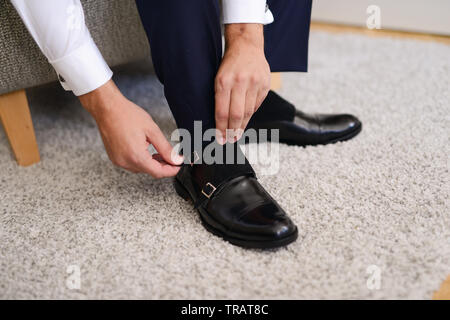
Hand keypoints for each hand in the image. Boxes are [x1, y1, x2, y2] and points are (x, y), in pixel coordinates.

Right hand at [79, 80, 182, 177]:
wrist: (107, 108)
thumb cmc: (127, 115)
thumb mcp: (152, 131)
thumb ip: (166, 148)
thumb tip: (176, 159)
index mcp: (136, 156)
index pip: (158, 172)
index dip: (171, 170)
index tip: (178, 165)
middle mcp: (125, 162)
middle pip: (150, 171)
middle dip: (162, 165)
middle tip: (172, 156)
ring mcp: (118, 161)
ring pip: (141, 168)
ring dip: (152, 162)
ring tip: (159, 151)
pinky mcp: (115, 158)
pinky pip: (132, 163)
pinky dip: (141, 159)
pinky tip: (146, 149)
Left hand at [215, 24, 270, 143]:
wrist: (247, 45)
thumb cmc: (229, 64)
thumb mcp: (218, 77)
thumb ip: (220, 98)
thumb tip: (221, 123)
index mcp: (223, 81)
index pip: (222, 111)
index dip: (221, 128)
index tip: (220, 139)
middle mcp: (240, 82)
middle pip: (237, 114)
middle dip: (232, 131)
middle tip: (229, 141)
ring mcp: (254, 83)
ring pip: (248, 112)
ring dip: (242, 126)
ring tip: (237, 135)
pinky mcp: (264, 84)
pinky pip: (257, 105)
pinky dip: (250, 114)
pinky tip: (245, 120)